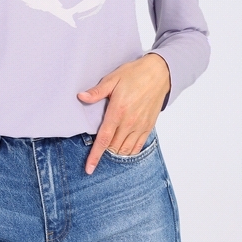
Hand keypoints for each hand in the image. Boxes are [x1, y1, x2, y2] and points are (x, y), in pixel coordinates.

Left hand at [77, 53, 170, 173]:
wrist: (159, 73)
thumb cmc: (134, 74)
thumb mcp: (112, 78)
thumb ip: (97, 92)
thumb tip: (81, 97)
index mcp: (118, 111)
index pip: (104, 139)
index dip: (95, 156)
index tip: (89, 168)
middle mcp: (130, 122)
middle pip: (114, 148)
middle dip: (104, 153)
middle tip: (96, 152)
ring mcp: (140, 126)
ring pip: (126, 150)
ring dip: (116, 152)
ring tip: (108, 150)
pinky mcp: (149, 126)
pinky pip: (138, 146)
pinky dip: (129, 151)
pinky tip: (123, 148)